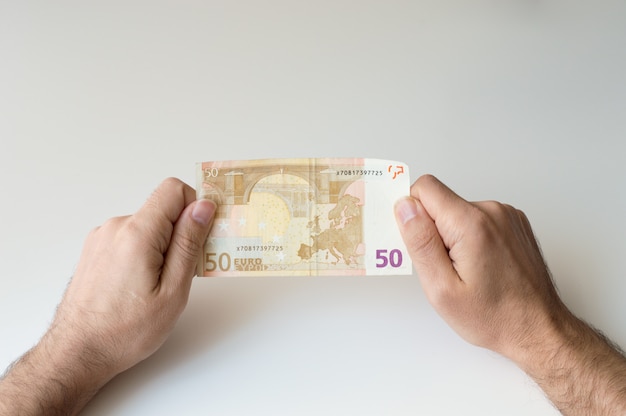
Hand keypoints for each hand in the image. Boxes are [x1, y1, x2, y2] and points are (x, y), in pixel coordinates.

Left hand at [0, 178, 215, 414]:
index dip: (195, 207)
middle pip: (163, 210)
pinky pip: (131, 237)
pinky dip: (145, 252)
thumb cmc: (125, 330)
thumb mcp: (173, 291)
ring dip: (163, 247)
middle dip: (182, 234)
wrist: (77, 352)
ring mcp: (102, 237)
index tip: (204, 232)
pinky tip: (142, 284)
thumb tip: (203, 207)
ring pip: (148, 226)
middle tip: (185, 272)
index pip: (174, 189)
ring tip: (160, 285)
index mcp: (137, 233)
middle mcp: (116, 227)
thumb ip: (189, 243)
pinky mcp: (96, 249)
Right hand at [394, 174, 625, 414]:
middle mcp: (492, 211)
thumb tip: (405, 207)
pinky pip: (477, 218)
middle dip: (433, 231)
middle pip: (441, 201)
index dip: (412, 213)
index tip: (417, 241)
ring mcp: (507, 215)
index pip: (424, 188)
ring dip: (453, 236)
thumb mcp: (441, 289)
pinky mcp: (514, 222)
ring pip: (458, 211)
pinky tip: (481, 265)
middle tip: (445, 268)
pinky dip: (471, 237)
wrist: (539, 329)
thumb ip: (420, 242)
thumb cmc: (494, 316)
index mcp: (471, 223)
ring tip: (467, 270)